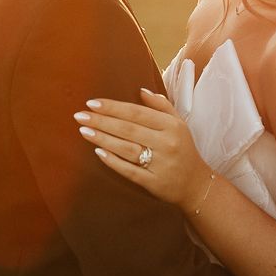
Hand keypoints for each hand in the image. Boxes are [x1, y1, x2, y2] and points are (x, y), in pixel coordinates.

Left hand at [76, 88, 212, 209]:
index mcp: (172, 126)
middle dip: (102, 121)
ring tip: (84, 130)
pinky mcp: (154, 183)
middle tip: (79, 115)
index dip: (113, 107)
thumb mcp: (178, 123)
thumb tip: (140, 90)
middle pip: (128, 129)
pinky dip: (113, 161)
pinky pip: (130, 171)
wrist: (196, 184)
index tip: (92, 103)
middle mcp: (166, 144)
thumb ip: (161, 105)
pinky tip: (98, 152)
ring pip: (126, 149)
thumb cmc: (183, 149)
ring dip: (103, 139)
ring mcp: (160, 165)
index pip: (137, 112)